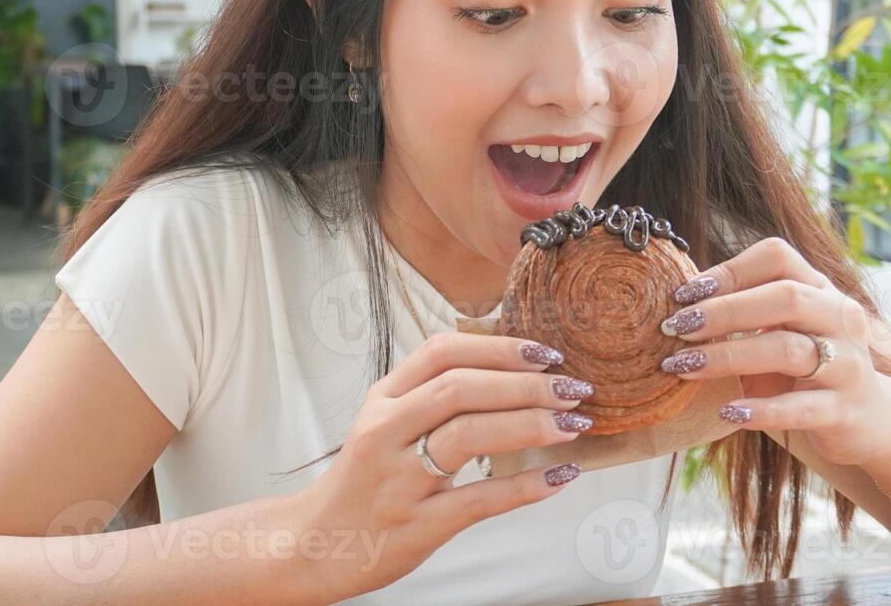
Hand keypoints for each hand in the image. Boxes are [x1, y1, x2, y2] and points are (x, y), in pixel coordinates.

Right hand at [297, 331, 591, 599]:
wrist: (319, 543)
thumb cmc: (365, 480)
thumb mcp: (383, 423)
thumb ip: (430, 394)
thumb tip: (509, 368)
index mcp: (383, 398)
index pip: (442, 351)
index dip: (499, 347)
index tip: (545, 353)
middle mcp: (386, 431)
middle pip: (460, 388)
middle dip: (525, 384)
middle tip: (572, 389)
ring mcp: (399, 479)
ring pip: (468, 434)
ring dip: (530, 423)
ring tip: (572, 424)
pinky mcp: (417, 524)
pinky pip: (479, 499)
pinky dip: (526, 485)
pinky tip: (560, 475)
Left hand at [657, 237, 890, 468]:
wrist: (871, 421)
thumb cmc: (808, 369)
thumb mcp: (783, 331)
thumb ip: (745, 313)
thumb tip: (675, 300)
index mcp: (820, 290)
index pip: (778, 258)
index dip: (728, 270)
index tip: (683, 294)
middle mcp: (840, 318)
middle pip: (785, 298)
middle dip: (724, 311)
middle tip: (676, 328)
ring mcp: (848, 365)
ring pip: (787, 350)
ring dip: (727, 357)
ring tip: (682, 367)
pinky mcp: (844, 410)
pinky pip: (799, 408)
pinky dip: (760, 410)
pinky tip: (727, 412)